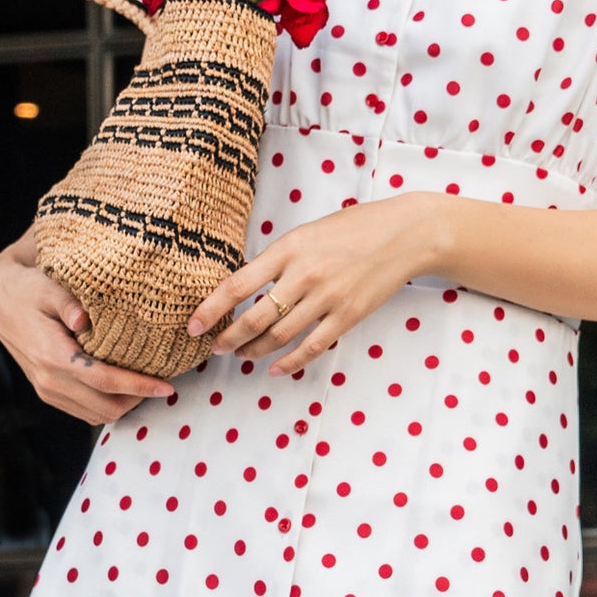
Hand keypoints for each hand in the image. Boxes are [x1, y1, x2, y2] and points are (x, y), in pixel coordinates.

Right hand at [0, 237, 175, 424]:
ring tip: (147, 386)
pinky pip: (84, 411)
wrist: (1, 301)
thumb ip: (68, 302)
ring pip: (95, 415)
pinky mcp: (47, 392)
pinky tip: (124, 387)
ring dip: (124, 405)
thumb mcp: (48, 286)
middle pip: (104, 407)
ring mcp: (46, 390)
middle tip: (162, 384)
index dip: (138, 387)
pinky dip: (107, 405)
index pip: (103, 381)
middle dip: (137, 400)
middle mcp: (48, 380)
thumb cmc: (29, 289)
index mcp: (52, 355)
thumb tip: (85, 318)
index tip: (166, 386)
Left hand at [186, 196, 437, 376]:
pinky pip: (311, 346)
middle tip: (214, 347)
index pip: (237, 285)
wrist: (403, 235)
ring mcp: (327, 298)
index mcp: (288, 249)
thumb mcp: (306, 233)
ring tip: (240, 354)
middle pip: (255, 318)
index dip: (211, 310)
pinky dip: (289, 362)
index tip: (193, 326)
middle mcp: (304, 275)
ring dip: (254, 350)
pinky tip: (275, 368)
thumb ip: (277, 258)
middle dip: (228, 337)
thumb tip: (245, 286)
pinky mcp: (348, 316)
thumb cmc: (352, 228)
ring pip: (279, 336)